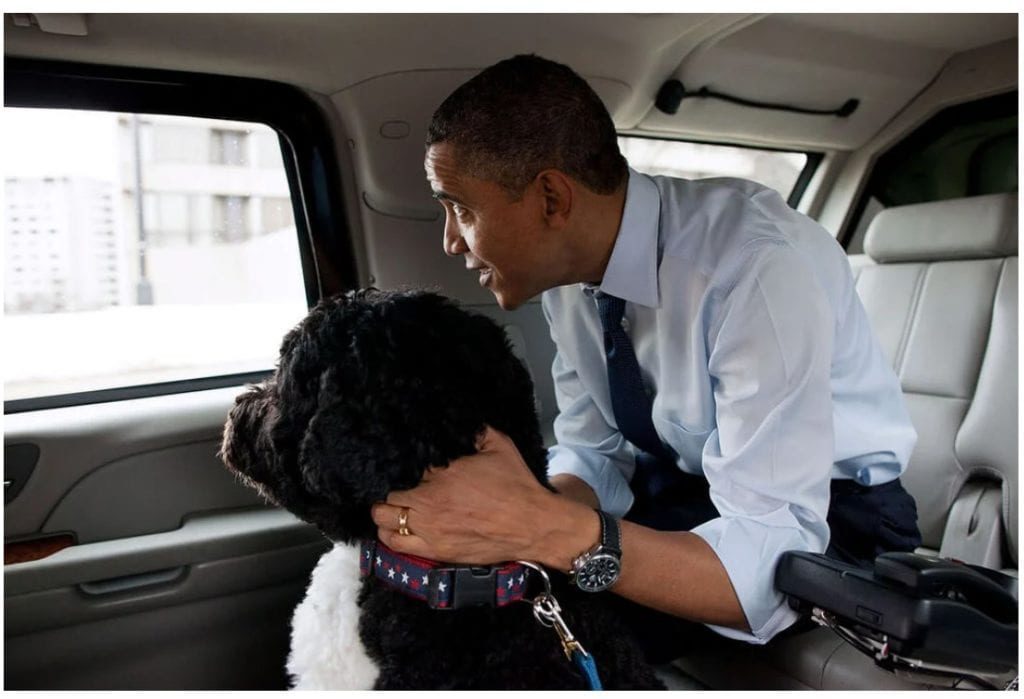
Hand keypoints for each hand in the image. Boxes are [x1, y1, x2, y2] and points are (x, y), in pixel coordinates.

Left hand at [370, 426, 592, 566]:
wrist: (532, 524)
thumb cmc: (516, 485)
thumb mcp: (499, 446)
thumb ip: (477, 431)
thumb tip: (465, 422)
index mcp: (439, 478)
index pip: (406, 473)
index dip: (409, 473)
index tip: (416, 473)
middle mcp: (428, 506)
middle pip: (387, 501)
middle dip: (390, 496)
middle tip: (400, 493)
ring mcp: (430, 532)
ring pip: (385, 527)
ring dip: (386, 518)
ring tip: (394, 514)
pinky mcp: (437, 553)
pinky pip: (399, 546)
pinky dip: (393, 538)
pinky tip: (398, 532)